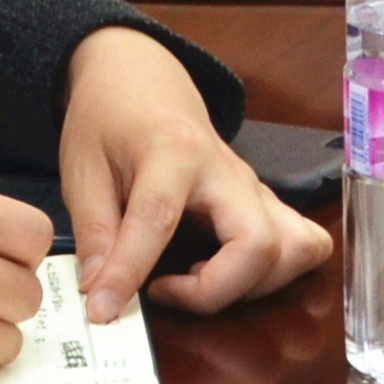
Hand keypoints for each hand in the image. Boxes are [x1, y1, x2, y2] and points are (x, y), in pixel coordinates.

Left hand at [56, 26, 326, 319]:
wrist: (141, 75)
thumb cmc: (109, 115)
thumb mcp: (82, 166)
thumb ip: (95, 230)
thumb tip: (98, 292)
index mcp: (173, 150)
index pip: (158, 219)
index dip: (129, 273)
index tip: (103, 309)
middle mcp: (226, 170)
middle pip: (259, 244)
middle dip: (216, 291)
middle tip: (163, 290)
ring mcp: (253, 186)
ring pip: (295, 248)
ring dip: (252, 285)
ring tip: (194, 281)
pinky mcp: (263, 199)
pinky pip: (301, 243)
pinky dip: (275, 273)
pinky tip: (224, 273)